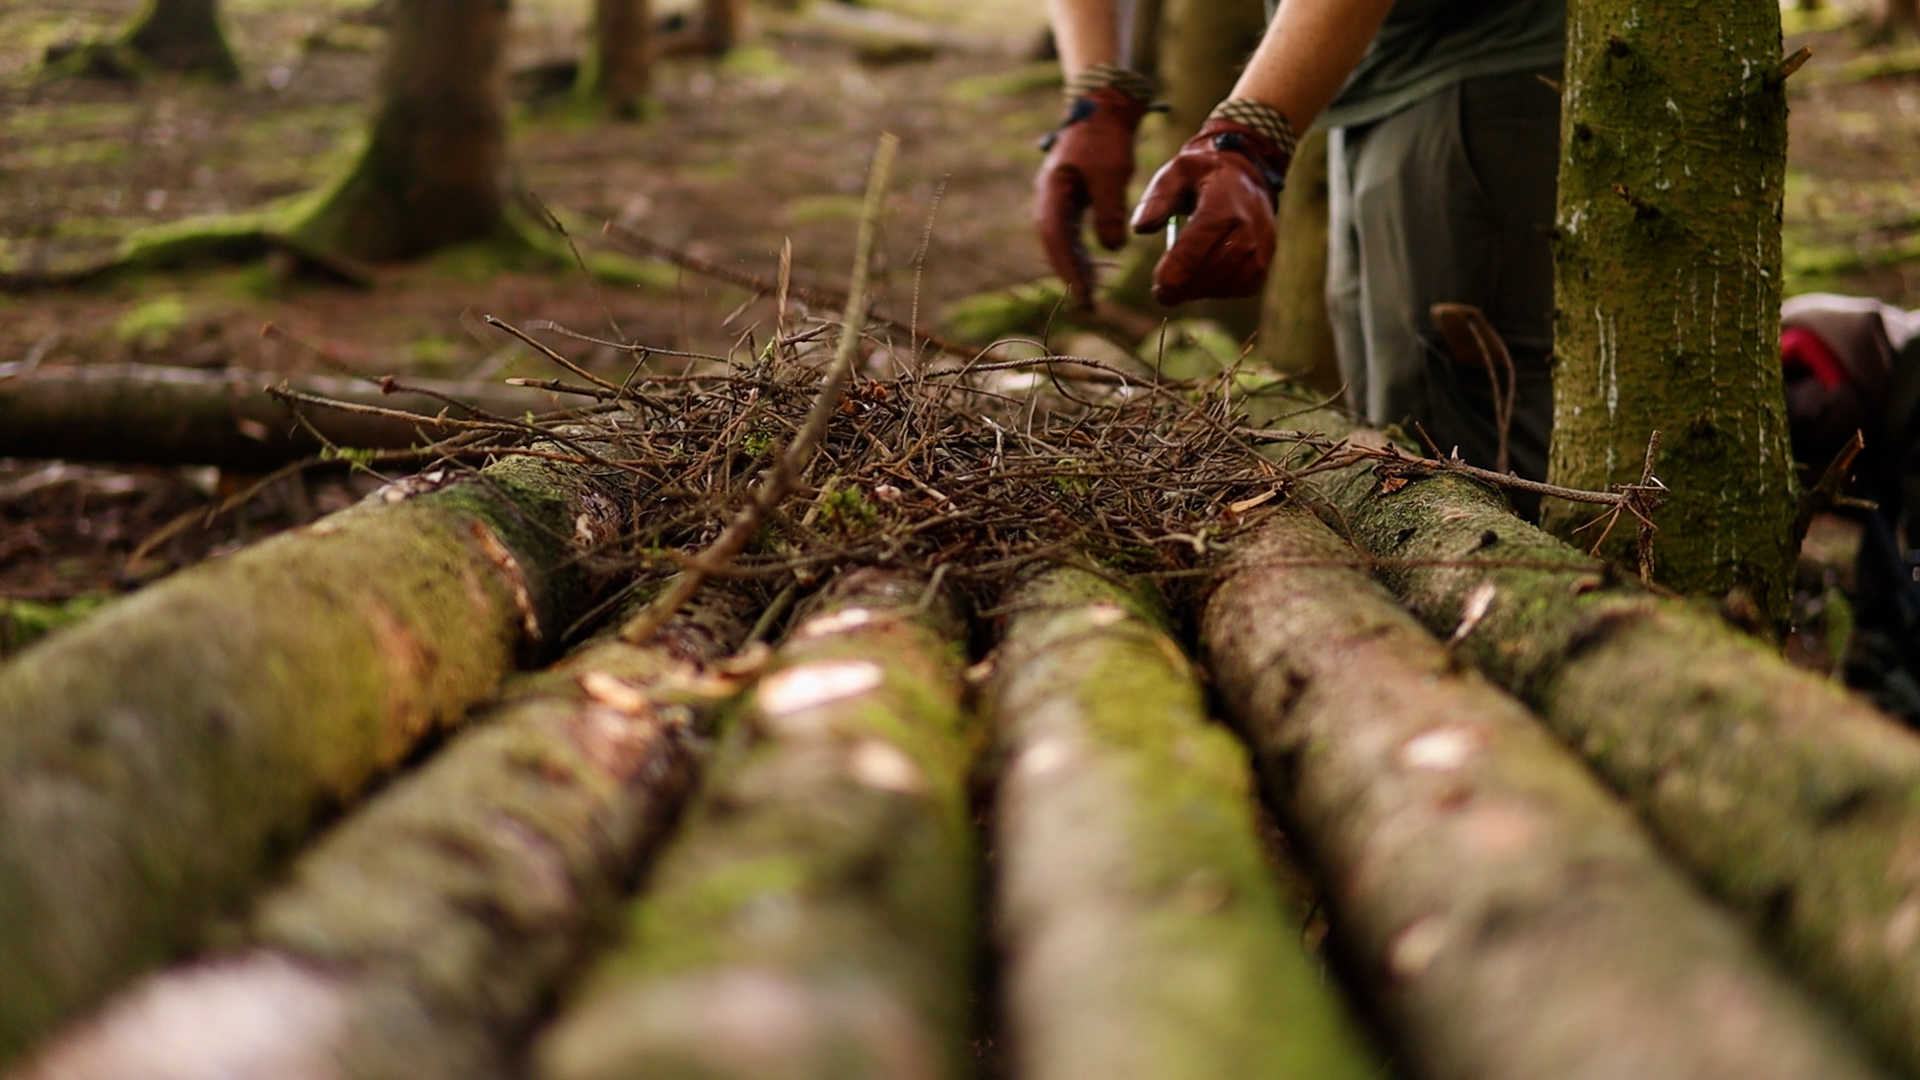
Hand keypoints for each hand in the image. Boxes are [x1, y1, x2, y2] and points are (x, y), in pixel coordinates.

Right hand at [1034, 86, 1150, 309]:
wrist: (1103, 108)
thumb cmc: (1105, 137)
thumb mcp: (1111, 173)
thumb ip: (1108, 210)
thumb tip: (1110, 248)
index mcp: (1053, 190)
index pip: (1056, 237)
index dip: (1068, 268)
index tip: (1083, 292)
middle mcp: (1050, 198)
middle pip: (1055, 245)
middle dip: (1069, 275)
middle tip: (1086, 305)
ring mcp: (1059, 198)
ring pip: (1062, 241)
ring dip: (1074, 267)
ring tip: (1090, 295)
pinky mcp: (1072, 198)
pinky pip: (1072, 232)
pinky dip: (1081, 252)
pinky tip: (1094, 268)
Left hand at [1131, 119, 1290, 306]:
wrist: (1245, 179)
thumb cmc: (1202, 178)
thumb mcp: (1175, 174)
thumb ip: (1157, 198)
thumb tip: (1140, 227)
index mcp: (1225, 201)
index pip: (1203, 238)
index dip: (1180, 265)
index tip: (1160, 285)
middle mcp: (1250, 226)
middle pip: (1213, 267)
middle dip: (1184, 284)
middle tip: (1161, 292)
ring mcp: (1261, 248)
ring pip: (1226, 282)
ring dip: (1197, 289)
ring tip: (1179, 281)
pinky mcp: (1263, 265)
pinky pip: (1238, 288)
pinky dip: (1215, 289)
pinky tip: (1202, 277)